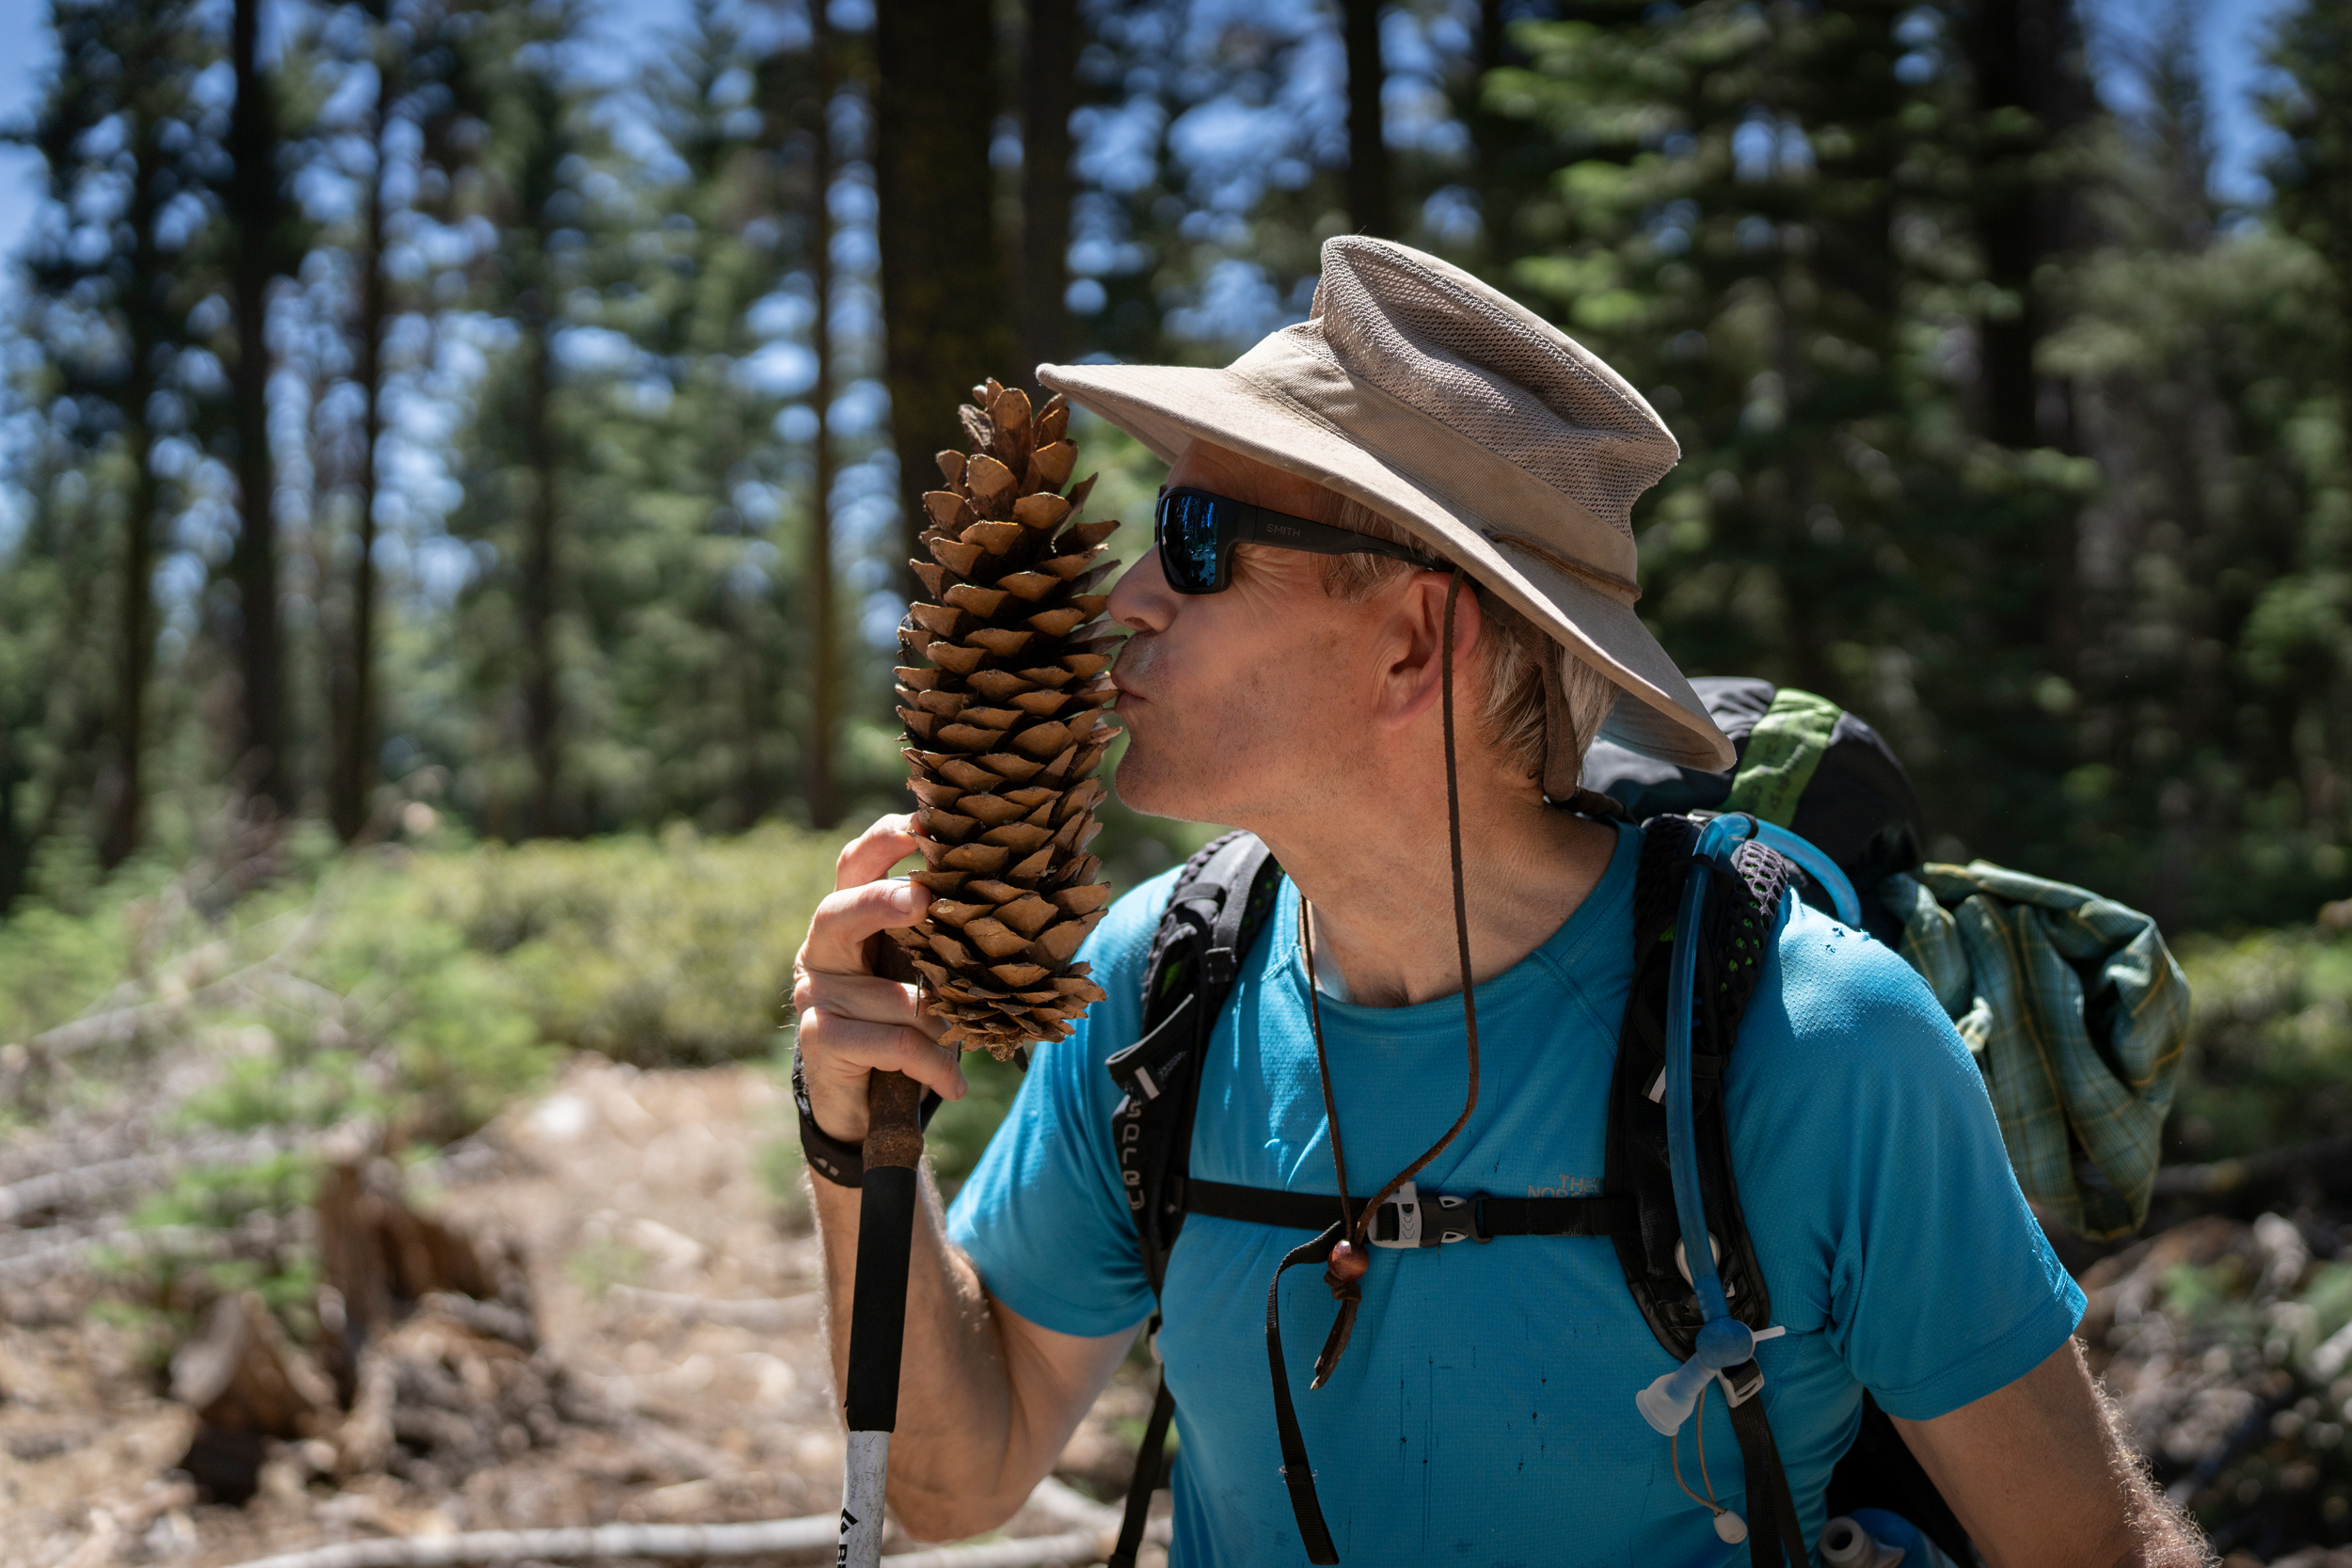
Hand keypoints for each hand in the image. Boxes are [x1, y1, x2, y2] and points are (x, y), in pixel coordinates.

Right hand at [791, 813, 961, 1143]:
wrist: (861, 1101)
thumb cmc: (903, 1021)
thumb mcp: (923, 973)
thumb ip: (940, 938)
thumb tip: (1010, 900)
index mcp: (849, 918)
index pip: (855, 865)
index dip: (884, 840)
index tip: (922, 822)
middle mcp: (823, 949)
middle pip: (840, 910)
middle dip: (883, 901)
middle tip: (923, 898)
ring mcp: (815, 994)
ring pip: (895, 997)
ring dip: (942, 1023)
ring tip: (968, 1041)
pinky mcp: (819, 1039)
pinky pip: (894, 1043)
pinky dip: (933, 1064)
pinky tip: (955, 1085)